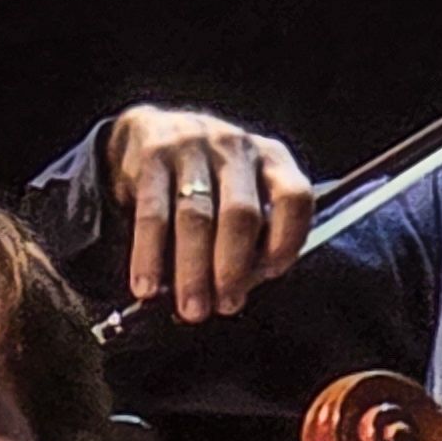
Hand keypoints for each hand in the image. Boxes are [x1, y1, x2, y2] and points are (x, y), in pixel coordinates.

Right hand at [102, 105, 315, 320]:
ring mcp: (194, 147)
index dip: (287, 242)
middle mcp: (236, 148)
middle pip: (241, 213)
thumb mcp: (240, 195)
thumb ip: (249, 240)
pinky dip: (149, 255)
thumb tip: (233, 295)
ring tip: (190, 309)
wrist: (151, 131)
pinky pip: (153, 214)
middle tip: (224, 305)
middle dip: (232, 268)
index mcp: (271, 160)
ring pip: (196, 217)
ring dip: (192, 271)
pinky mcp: (153, 155)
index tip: (269, 276)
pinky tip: (147, 286)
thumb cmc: (206, 181)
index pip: (294, 198)